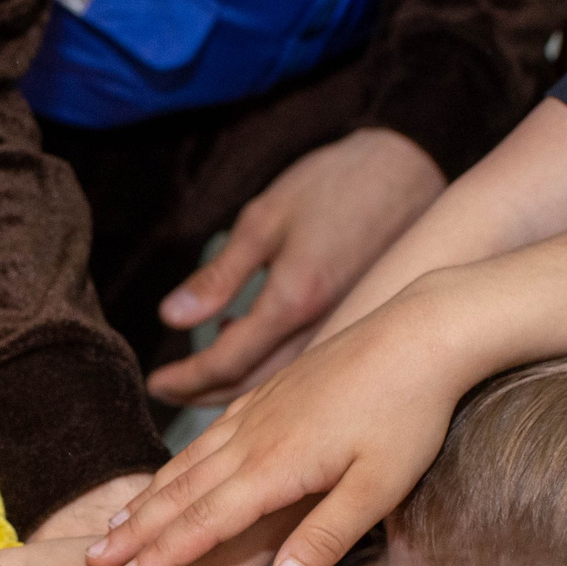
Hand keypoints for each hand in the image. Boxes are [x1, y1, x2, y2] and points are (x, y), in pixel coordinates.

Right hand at [87, 281, 474, 565]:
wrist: (423, 331)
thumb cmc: (409, 413)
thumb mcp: (380, 486)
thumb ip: (327, 536)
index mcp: (275, 467)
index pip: (204, 522)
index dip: (163, 555)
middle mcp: (253, 438)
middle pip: (181, 492)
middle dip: (136, 530)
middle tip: (93, 558)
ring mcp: (258, 411)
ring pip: (188, 461)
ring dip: (148, 496)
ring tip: (114, 522)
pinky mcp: (270, 393)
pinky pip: (209, 434)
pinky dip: (178, 460)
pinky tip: (169, 472)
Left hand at [144, 129, 446, 408]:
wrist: (410, 169)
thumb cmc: (334, 184)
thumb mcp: (265, 219)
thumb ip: (220, 275)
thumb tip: (172, 317)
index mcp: (293, 300)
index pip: (227, 361)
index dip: (187, 379)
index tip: (156, 382)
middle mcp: (320, 327)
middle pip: (252, 385)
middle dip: (204, 395)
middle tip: (168, 392)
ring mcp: (343, 332)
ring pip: (279, 382)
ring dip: (235, 389)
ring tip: (198, 380)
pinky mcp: (356, 325)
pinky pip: (302, 365)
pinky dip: (267, 369)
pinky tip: (246, 343)